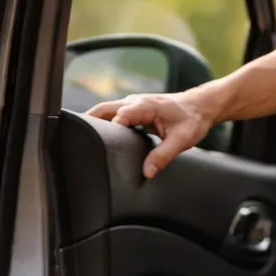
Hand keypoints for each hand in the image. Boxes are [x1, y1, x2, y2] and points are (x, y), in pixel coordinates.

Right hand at [87, 86, 219, 178]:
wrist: (201, 106)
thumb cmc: (193, 120)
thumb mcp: (182, 140)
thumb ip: (163, 156)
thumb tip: (147, 173)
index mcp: (145, 106)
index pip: (120, 116)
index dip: (110, 129)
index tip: (101, 143)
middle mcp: (135, 102)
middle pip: (104, 109)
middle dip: (89, 121)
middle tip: (74, 136)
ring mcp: (133, 104)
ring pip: (106, 110)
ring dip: (94, 121)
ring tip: (80, 138)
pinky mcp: (135, 110)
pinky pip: (114, 115)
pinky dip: (104, 123)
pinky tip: (98, 137)